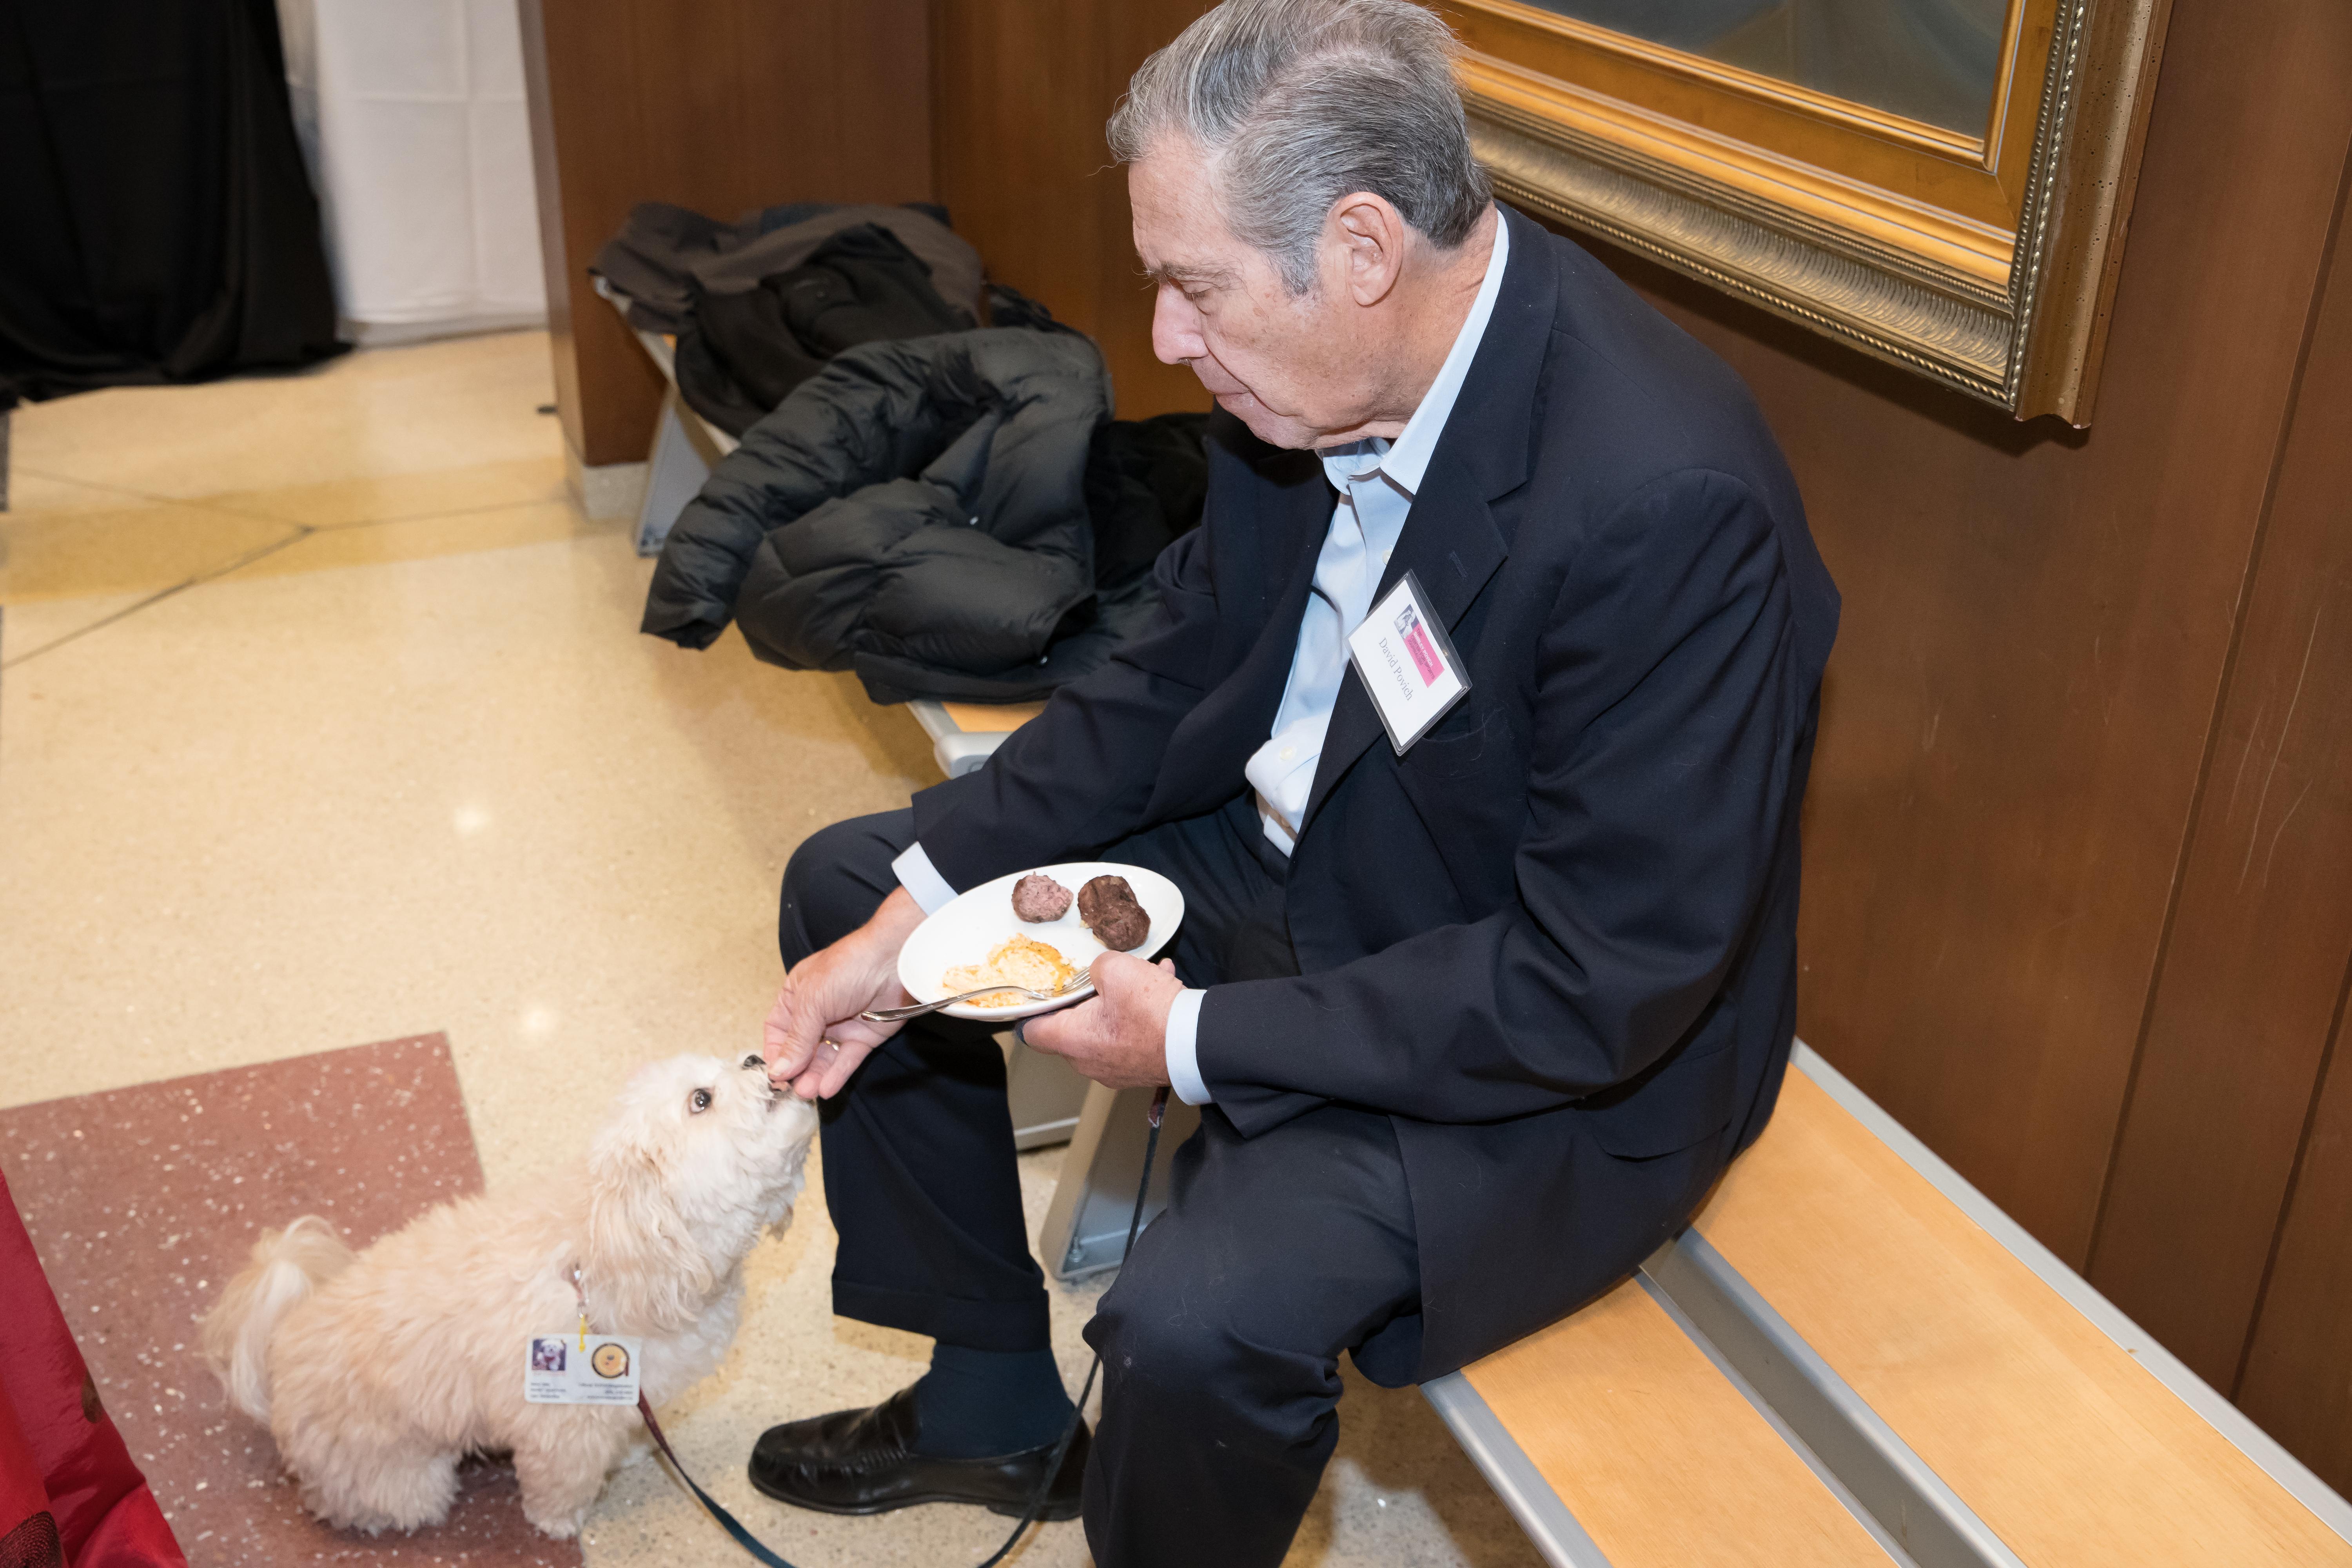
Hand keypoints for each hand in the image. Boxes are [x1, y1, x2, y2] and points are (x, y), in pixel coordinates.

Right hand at [764, 887, 926, 1100]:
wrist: (893, 961)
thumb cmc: (846, 969)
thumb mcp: (811, 1002)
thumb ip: (796, 1039)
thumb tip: (777, 1071)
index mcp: (796, 996)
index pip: (778, 1030)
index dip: (775, 1053)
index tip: (774, 1075)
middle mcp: (817, 1013)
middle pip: (801, 1048)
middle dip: (796, 1070)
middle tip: (793, 1090)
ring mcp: (841, 1025)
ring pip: (823, 1058)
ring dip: (814, 1076)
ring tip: (808, 1092)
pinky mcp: (865, 1037)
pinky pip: (847, 1059)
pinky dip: (837, 1075)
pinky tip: (826, 1088)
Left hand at [1019, 952, 1183, 1089]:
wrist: (1196, 1043)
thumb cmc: (1153, 1013)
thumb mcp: (1117, 969)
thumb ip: (1097, 966)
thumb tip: (1101, 972)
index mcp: (1072, 1041)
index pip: (1032, 1032)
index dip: (1033, 1010)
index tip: (1043, 994)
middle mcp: (1088, 1062)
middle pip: (1072, 1026)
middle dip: (1088, 999)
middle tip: (1105, 979)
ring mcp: (1114, 1069)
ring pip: (1105, 1028)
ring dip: (1120, 1002)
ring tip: (1145, 977)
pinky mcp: (1138, 1068)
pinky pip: (1129, 1036)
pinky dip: (1139, 1014)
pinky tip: (1160, 988)